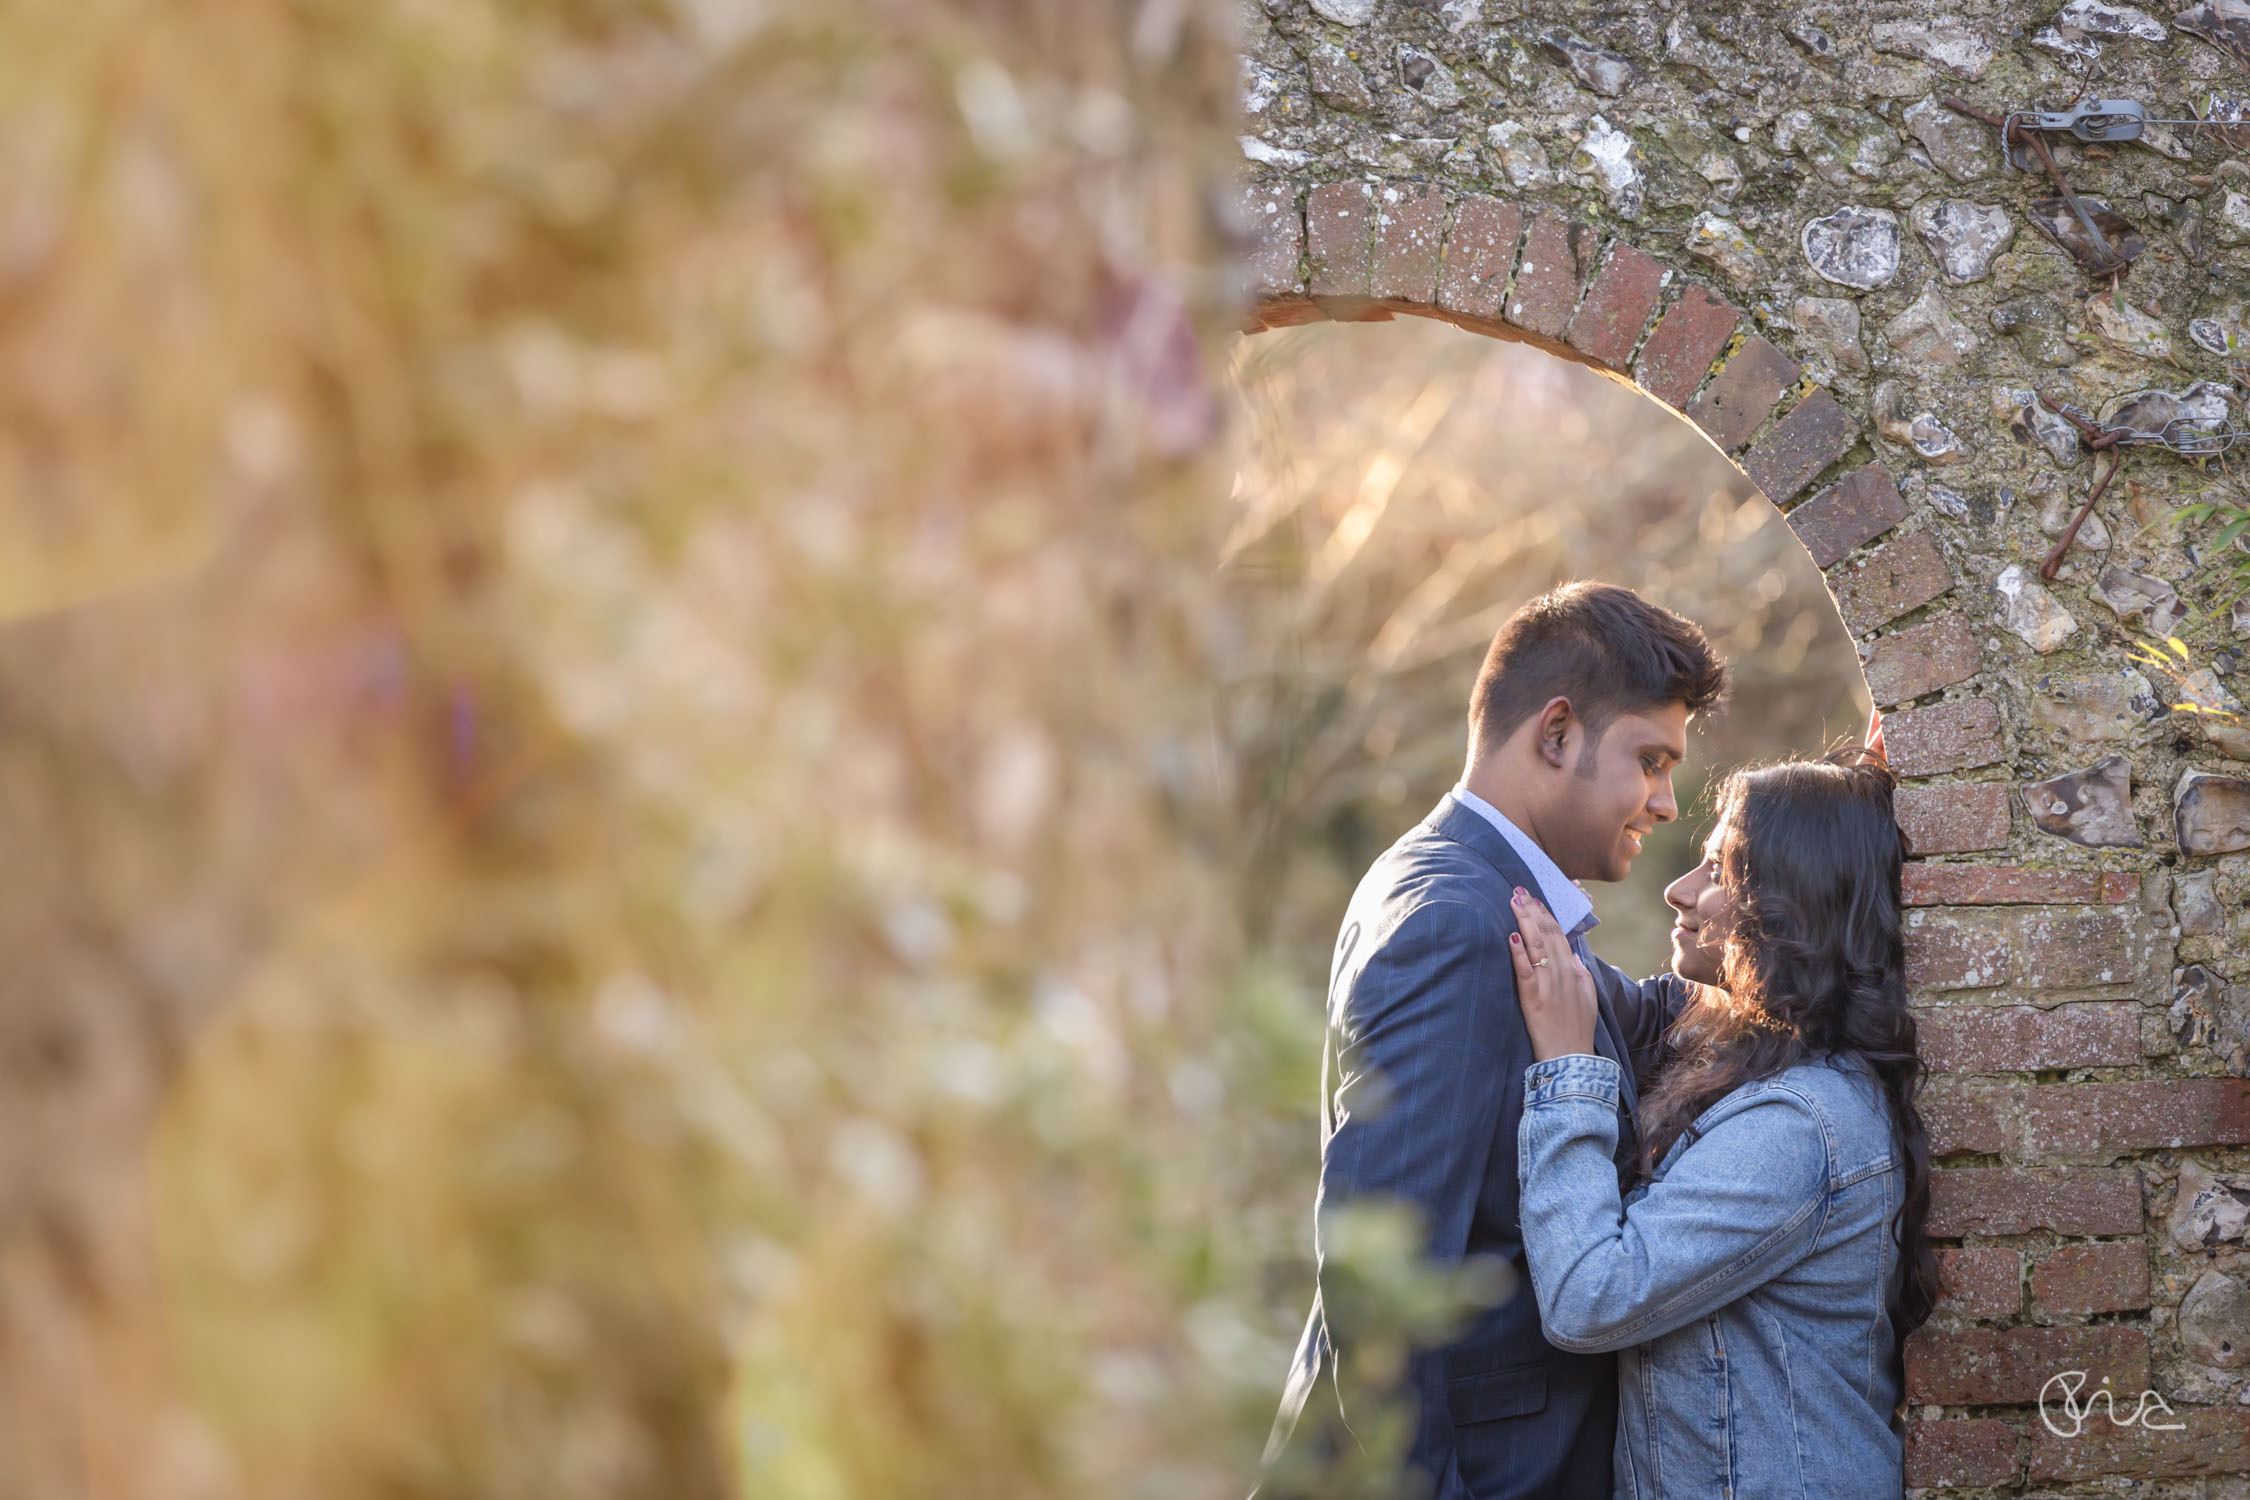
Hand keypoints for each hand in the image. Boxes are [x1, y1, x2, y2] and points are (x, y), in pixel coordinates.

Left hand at [1508, 888, 1598, 1061]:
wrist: (1571, 1058)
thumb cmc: (1577, 1029)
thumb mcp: (1587, 997)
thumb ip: (1579, 973)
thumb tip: (1571, 954)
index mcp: (1573, 971)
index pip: (1559, 935)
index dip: (1546, 915)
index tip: (1535, 899)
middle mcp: (1561, 973)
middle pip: (1547, 934)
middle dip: (1532, 910)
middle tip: (1519, 890)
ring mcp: (1547, 985)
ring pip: (1536, 946)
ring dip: (1524, 921)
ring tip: (1514, 901)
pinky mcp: (1532, 998)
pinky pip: (1524, 970)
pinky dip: (1518, 952)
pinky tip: (1511, 935)